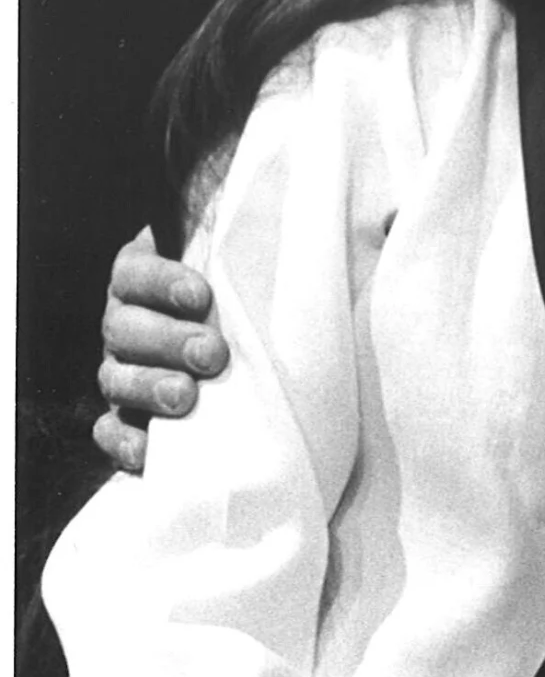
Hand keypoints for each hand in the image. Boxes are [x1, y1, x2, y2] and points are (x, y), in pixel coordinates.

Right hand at [94, 228, 228, 471]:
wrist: (246, 357)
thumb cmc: (245, 303)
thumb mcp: (242, 273)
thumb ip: (247, 255)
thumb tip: (303, 227)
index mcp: (142, 283)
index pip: (135, 274)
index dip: (161, 282)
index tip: (201, 296)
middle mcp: (126, 326)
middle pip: (126, 329)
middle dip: (168, 340)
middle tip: (212, 354)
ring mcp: (121, 373)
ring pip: (117, 378)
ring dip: (150, 387)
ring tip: (186, 398)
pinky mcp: (125, 418)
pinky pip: (110, 431)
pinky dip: (124, 440)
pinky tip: (149, 449)